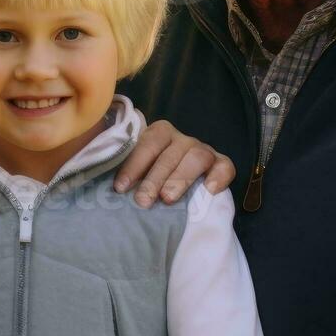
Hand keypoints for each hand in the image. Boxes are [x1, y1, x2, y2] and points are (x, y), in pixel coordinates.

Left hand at [114, 119, 234, 206]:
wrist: (177, 185)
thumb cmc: (151, 179)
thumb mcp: (137, 172)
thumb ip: (127, 174)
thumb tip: (110, 188)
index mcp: (159, 134)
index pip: (148, 143)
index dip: (134, 164)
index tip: (120, 188)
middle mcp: (182, 139)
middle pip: (171, 153)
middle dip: (155, 178)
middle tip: (143, 201)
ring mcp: (203, 150)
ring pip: (196, 156)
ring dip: (181, 178)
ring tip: (168, 199)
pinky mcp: (221, 163)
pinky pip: (225, 165)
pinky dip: (219, 176)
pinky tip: (209, 190)